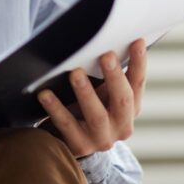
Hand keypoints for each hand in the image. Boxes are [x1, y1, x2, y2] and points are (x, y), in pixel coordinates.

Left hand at [37, 38, 146, 157]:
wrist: (68, 141)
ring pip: (96, 115)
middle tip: (106, 55)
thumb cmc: (86, 107)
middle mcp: (121, 125)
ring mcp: (101, 138)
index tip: (136, 41)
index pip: (137, 83)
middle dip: (115, 76)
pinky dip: (56, 108)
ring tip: (75, 73)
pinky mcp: (79, 146)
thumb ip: (106, 72)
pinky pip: (66, 125)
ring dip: (86, 92)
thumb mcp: (101, 92)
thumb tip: (102, 36)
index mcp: (130, 108)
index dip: (139, 63)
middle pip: (123, 100)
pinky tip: (45, 94)